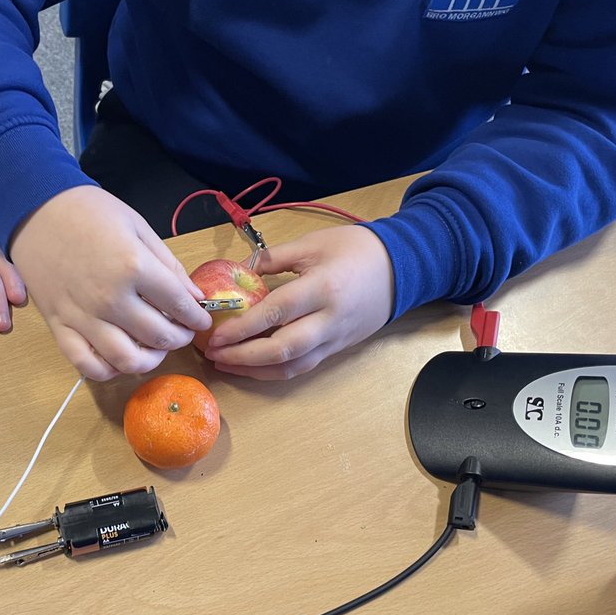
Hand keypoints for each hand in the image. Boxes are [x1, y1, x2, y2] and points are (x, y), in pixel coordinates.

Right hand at [9, 185, 210, 379]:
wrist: (35, 210)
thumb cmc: (89, 212)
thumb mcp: (138, 227)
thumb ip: (168, 265)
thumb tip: (194, 297)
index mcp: (133, 267)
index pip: (179, 305)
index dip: (196, 316)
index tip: (201, 318)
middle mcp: (110, 299)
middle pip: (159, 336)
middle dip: (180, 337)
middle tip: (182, 330)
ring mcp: (82, 317)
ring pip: (127, 360)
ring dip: (151, 360)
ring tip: (156, 348)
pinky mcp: (59, 327)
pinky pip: (87, 365)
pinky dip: (109, 370)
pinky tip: (120, 357)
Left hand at [204, 225, 394, 379]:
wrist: (403, 267)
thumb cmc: (357, 249)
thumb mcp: (313, 243)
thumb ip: (274, 258)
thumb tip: (240, 270)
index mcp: (322, 288)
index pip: (276, 313)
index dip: (243, 328)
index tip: (215, 335)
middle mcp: (329, 319)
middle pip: (283, 349)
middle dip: (243, 357)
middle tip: (213, 355)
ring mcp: (335, 338)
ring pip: (293, 365)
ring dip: (255, 371)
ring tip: (225, 365)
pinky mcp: (338, 349)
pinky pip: (303, 366)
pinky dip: (275, 371)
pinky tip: (252, 367)